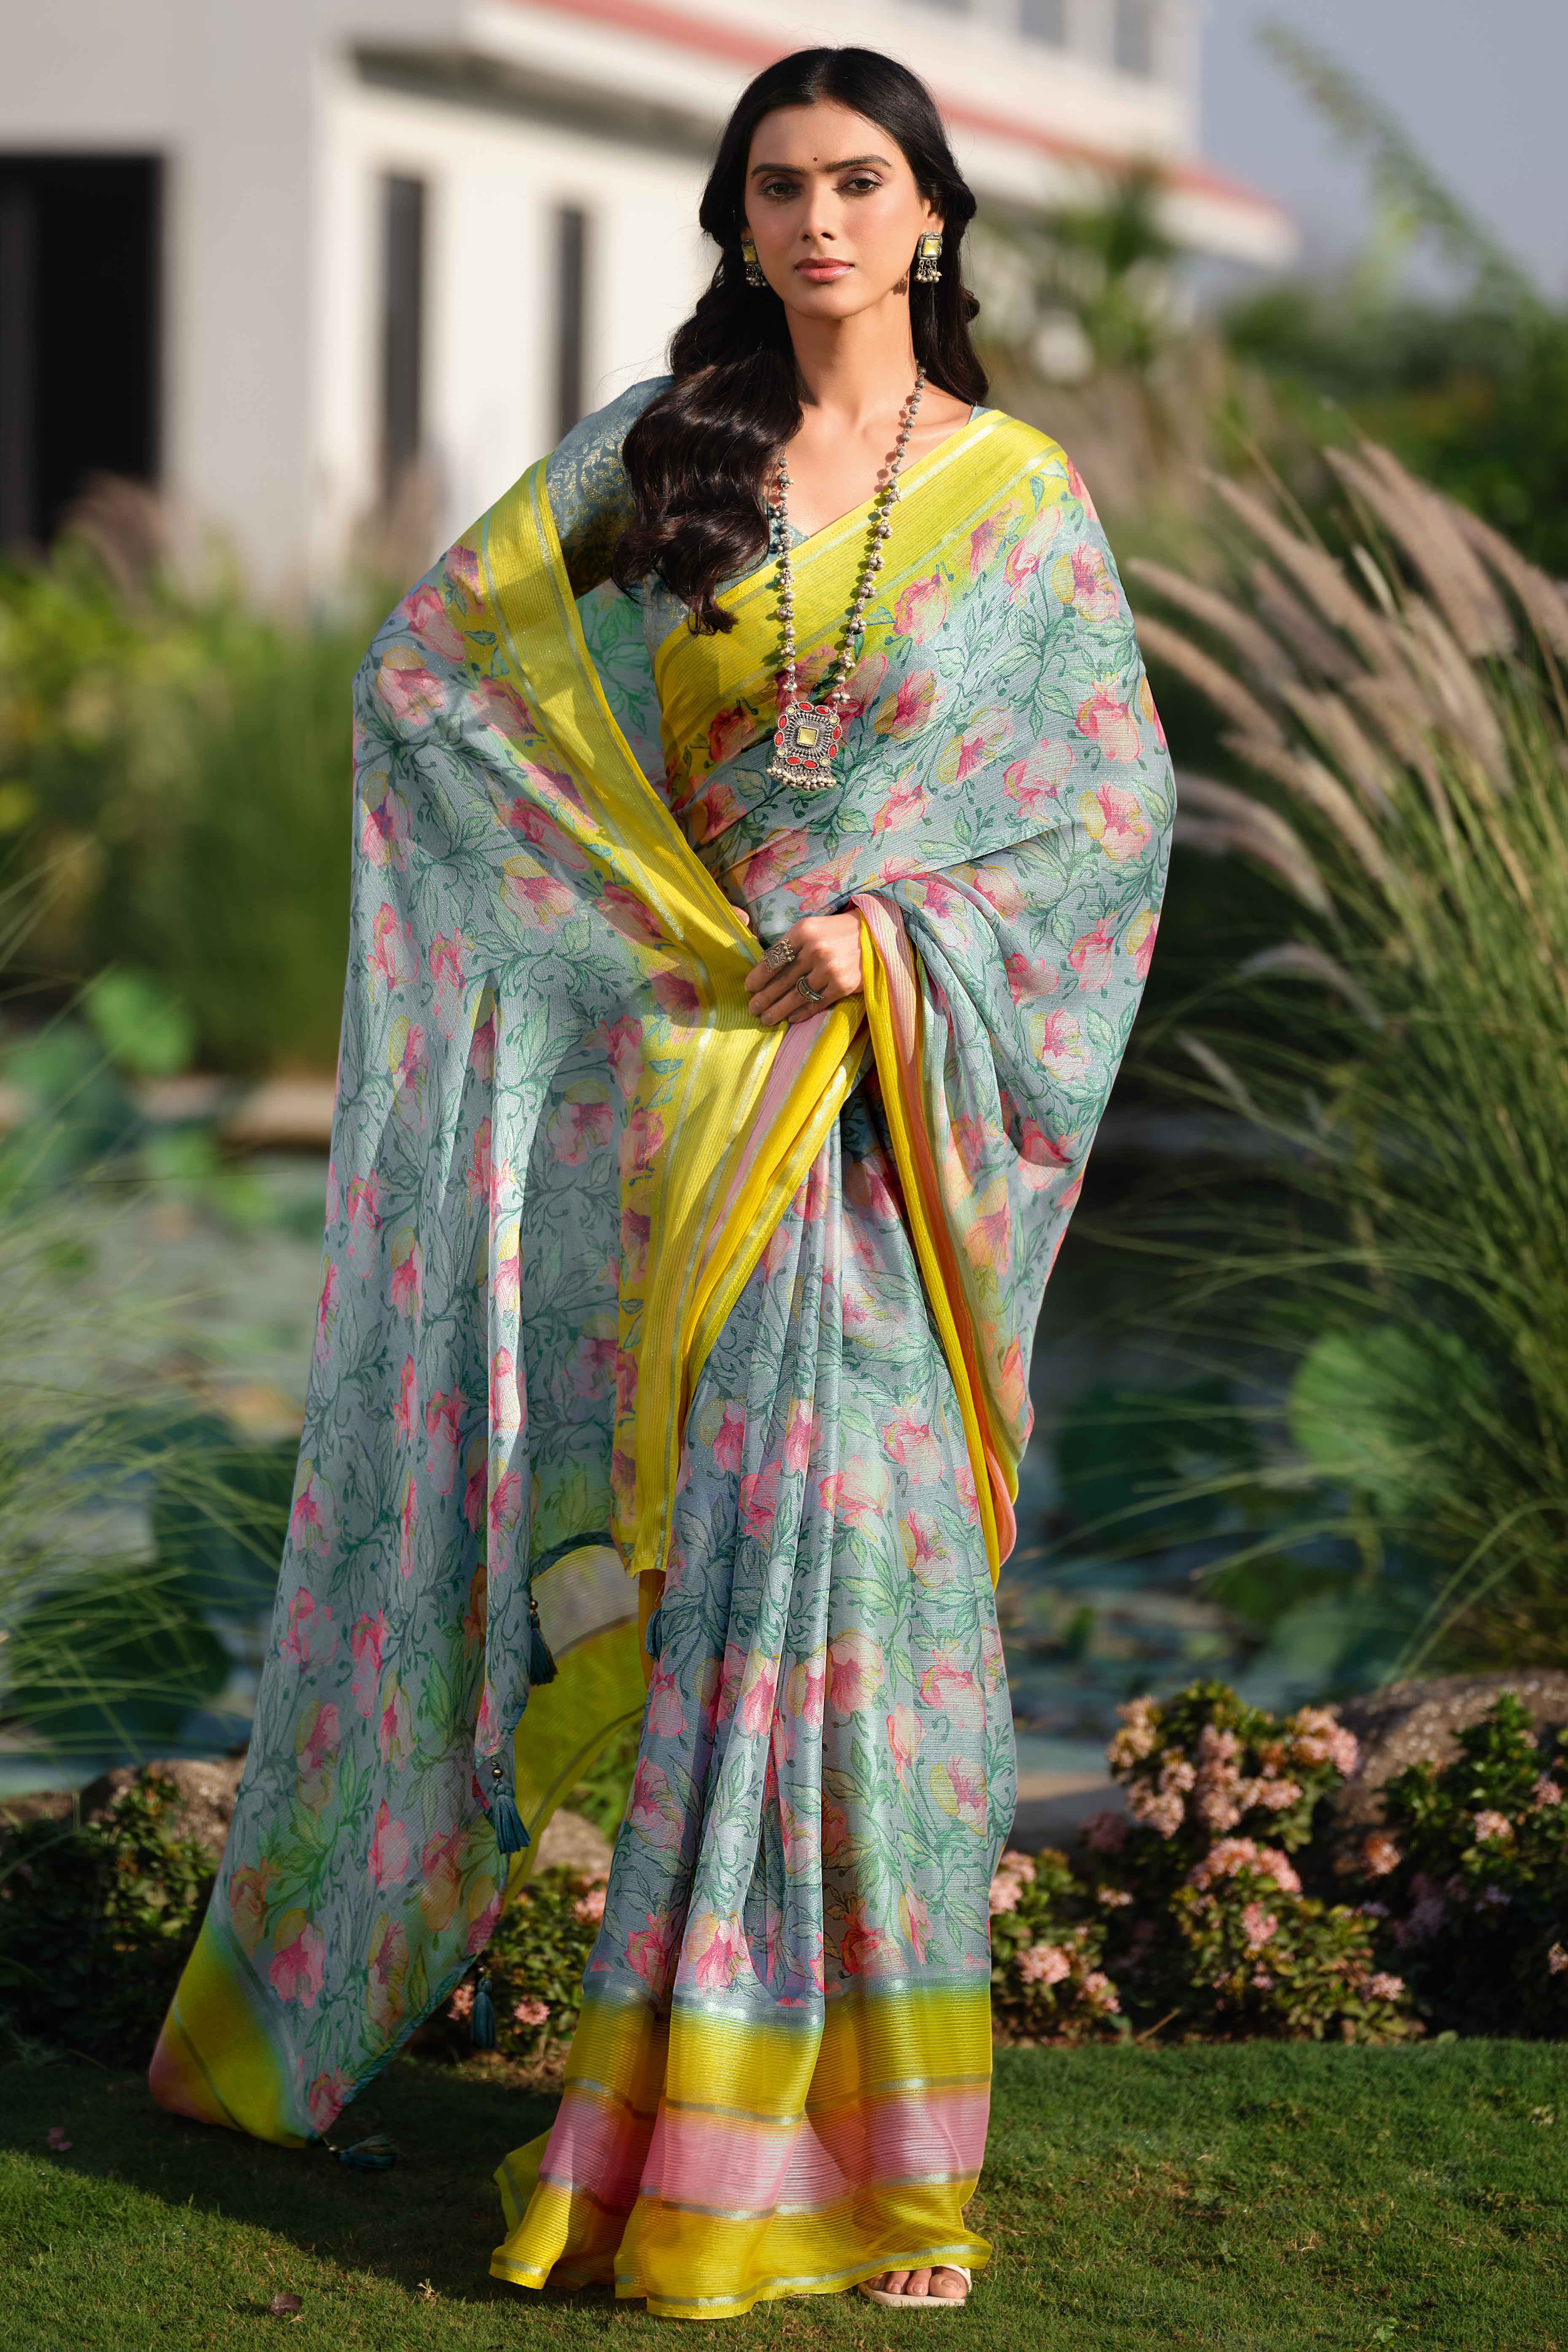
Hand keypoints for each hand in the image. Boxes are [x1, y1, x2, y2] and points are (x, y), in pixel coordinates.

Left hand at [743, 913, 862, 1025]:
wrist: (875, 935)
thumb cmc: (837, 932)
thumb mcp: (812, 927)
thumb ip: (791, 944)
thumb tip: (765, 967)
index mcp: (804, 932)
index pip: (774, 958)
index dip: (758, 976)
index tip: (749, 987)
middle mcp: (816, 950)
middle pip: (782, 980)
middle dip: (764, 997)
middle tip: (752, 1009)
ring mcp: (830, 969)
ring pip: (796, 995)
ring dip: (778, 1010)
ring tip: (766, 1019)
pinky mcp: (843, 985)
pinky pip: (816, 1003)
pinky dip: (801, 1012)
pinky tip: (790, 1018)